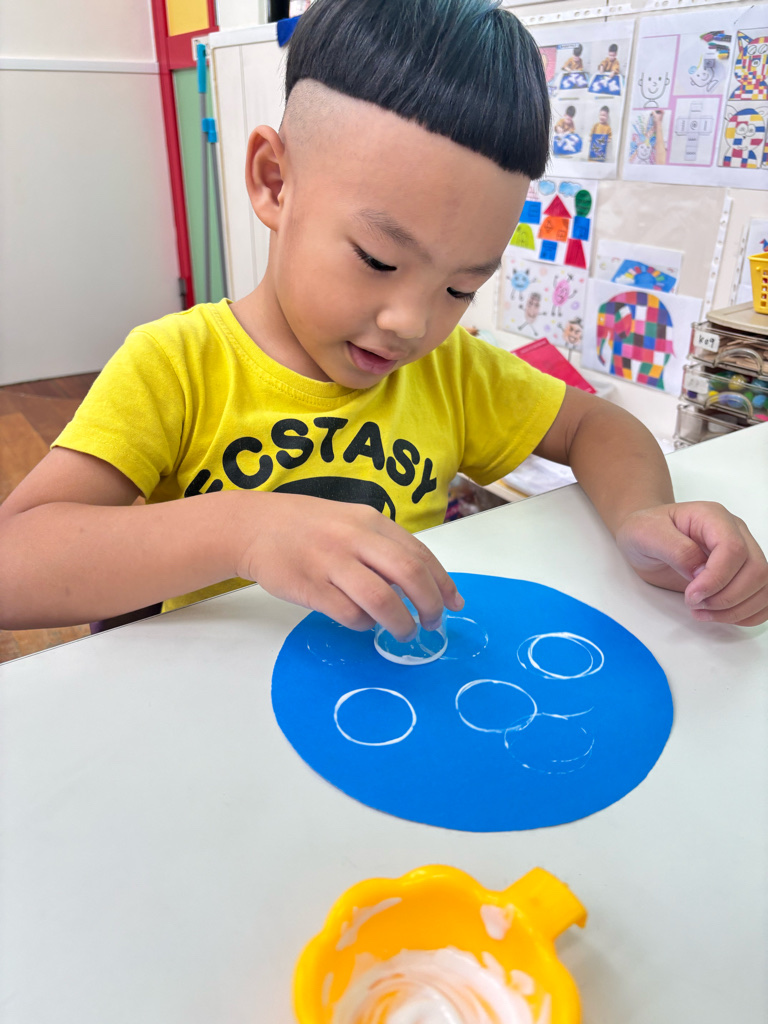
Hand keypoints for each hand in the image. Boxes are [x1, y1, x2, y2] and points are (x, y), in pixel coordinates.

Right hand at [234, 492, 462, 639]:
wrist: (254, 526)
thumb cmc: (309, 528)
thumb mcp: (351, 523)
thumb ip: (383, 547)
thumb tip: (422, 585)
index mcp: (371, 521)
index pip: (420, 553)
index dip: (443, 583)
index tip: (454, 604)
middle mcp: (355, 538)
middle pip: (409, 574)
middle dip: (430, 604)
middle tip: (433, 624)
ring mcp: (331, 562)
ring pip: (382, 600)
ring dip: (401, 623)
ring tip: (404, 633)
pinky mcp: (310, 586)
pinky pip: (349, 614)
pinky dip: (364, 624)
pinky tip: (363, 623)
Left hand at [616, 502, 767, 625]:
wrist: (645, 535)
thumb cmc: (645, 530)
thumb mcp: (646, 534)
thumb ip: (675, 550)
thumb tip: (699, 571)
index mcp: (712, 517)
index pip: (733, 549)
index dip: (716, 578)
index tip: (692, 595)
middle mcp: (735, 533)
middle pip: (756, 570)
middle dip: (727, 598)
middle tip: (696, 605)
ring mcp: (742, 553)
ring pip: (763, 585)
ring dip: (737, 609)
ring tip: (703, 612)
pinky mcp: (741, 573)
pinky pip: (762, 597)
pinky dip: (747, 614)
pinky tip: (720, 616)